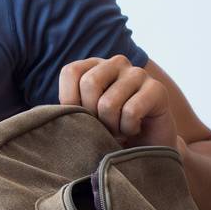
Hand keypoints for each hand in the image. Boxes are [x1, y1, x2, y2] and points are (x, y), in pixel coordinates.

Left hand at [57, 54, 177, 148]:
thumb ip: (68, 107)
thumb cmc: (108, 129)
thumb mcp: (83, 115)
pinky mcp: (157, 89)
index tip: (83, 116)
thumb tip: (53, 113)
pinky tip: (134, 128)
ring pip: (109, 102)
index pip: (71, 72)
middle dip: (93, 115)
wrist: (144, 146)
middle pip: (90, 83)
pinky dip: (128, 128)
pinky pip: (131, 111)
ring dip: (111, 126)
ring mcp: (138, 73)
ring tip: (118, 130)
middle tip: (103, 126)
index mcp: (93, 65)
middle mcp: (116, 63)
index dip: (71, 100)